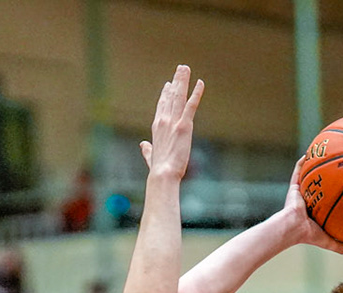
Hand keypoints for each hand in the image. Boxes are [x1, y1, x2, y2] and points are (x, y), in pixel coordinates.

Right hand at [140, 64, 203, 181]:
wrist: (162, 174)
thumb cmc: (158, 169)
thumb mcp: (150, 157)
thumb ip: (147, 150)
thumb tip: (142, 145)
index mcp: (157, 128)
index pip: (161, 107)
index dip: (165, 94)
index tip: (168, 84)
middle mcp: (164, 121)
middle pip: (170, 97)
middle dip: (176, 82)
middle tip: (180, 69)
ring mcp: (174, 122)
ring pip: (179, 97)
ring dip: (183, 81)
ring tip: (186, 68)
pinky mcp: (184, 126)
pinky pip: (191, 106)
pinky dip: (196, 93)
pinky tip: (200, 82)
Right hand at [283, 155, 342, 253]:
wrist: (293, 228)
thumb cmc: (310, 235)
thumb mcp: (329, 241)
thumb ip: (341, 245)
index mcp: (317, 211)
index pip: (328, 200)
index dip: (336, 193)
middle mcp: (309, 200)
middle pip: (320, 185)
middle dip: (328, 176)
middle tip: (340, 165)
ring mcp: (301, 193)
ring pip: (309, 176)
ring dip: (314, 165)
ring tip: (323, 153)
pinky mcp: (294, 187)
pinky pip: (298, 171)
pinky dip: (302, 162)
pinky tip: (310, 152)